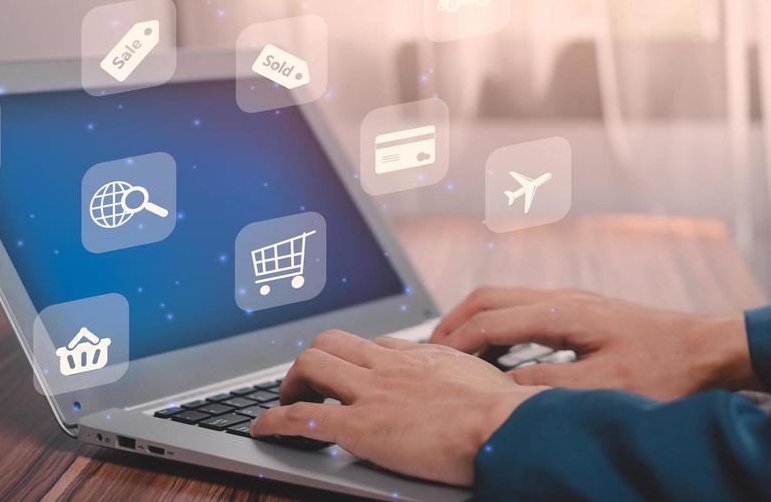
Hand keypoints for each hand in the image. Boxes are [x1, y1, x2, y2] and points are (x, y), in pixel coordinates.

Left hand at [251, 329, 544, 485]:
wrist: (506, 426)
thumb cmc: (507, 410)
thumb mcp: (485, 379)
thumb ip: (465, 377)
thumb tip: (475, 385)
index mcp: (419, 355)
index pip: (372, 344)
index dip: (353, 359)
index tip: (348, 372)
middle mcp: (389, 366)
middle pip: (331, 343)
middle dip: (310, 362)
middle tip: (305, 385)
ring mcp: (372, 393)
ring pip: (311, 366)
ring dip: (289, 384)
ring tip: (283, 402)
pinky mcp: (360, 427)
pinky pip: (304, 417)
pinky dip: (274, 420)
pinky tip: (263, 428)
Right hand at [430, 287, 757, 398]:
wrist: (709, 348)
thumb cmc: (665, 369)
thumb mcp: (605, 387)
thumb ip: (550, 386)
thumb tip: (503, 387)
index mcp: (564, 312)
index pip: (492, 320)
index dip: (457, 340)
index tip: (430, 360)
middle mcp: (564, 297)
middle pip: (491, 297)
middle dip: (455, 320)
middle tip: (428, 348)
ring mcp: (573, 300)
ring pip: (507, 298)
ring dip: (475, 319)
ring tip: (453, 348)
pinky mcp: (583, 310)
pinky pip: (525, 307)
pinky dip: (498, 322)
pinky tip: (497, 347)